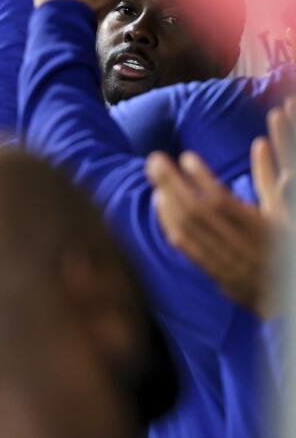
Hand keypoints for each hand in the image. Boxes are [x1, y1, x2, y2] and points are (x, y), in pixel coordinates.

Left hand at [146, 99, 293, 317]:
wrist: (288, 294)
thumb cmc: (287, 244)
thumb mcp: (285, 212)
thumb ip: (269, 178)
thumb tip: (259, 143)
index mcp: (262, 230)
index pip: (222, 203)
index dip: (202, 179)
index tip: (186, 157)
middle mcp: (241, 247)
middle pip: (196, 213)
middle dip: (172, 183)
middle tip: (155, 159)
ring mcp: (225, 262)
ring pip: (187, 230)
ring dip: (167, 201)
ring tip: (156, 179)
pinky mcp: (214, 272)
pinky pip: (185, 246)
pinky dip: (169, 223)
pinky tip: (160, 202)